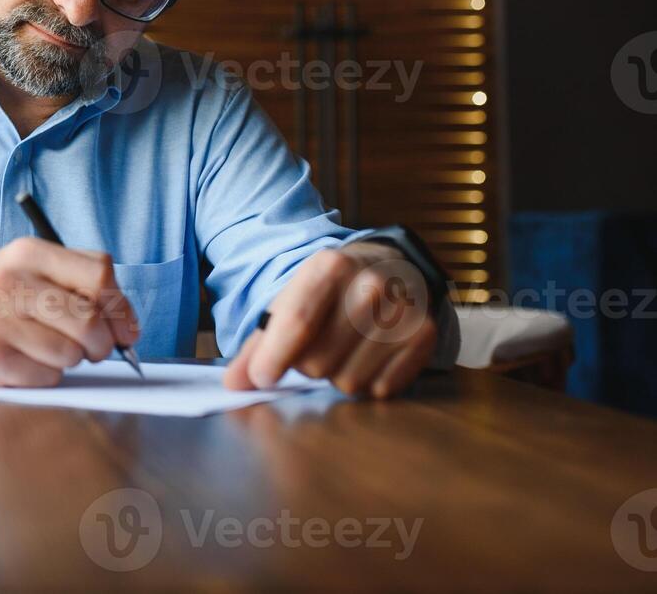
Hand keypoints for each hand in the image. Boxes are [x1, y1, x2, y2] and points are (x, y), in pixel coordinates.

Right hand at [0, 237, 138, 386]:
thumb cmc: (2, 297)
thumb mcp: (34, 270)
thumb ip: (81, 283)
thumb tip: (127, 329)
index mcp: (29, 252)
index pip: (100, 275)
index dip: (121, 308)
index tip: (125, 330)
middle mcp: (10, 281)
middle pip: (89, 319)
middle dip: (101, 343)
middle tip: (92, 349)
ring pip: (71, 353)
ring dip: (69, 359)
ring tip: (44, 347)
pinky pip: (47, 376)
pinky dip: (46, 375)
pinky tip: (24, 360)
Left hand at [224, 242, 437, 398]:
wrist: (391, 267)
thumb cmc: (330, 291)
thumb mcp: (291, 300)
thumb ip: (259, 343)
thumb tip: (234, 384)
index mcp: (329, 267)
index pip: (297, 323)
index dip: (274, 357)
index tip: (260, 377)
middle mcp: (371, 286)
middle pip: (318, 361)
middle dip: (306, 365)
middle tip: (315, 346)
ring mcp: (402, 312)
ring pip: (347, 382)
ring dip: (336, 376)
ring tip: (343, 348)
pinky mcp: (424, 337)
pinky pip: (379, 389)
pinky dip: (368, 382)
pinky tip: (368, 356)